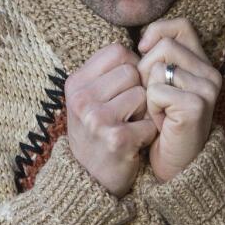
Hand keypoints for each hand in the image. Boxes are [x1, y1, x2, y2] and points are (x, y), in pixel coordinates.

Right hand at [65, 43, 158, 196]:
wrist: (88, 179)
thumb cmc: (95, 133)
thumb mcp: (88, 99)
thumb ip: (106, 73)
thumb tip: (142, 44)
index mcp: (75, 83)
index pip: (117, 51)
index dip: (131, 66)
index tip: (125, 87)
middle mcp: (82, 98)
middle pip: (133, 71)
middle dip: (139, 90)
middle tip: (129, 112)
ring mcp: (97, 119)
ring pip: (144, 94)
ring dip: (145, 112)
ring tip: (131, 126)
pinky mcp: (116, 139)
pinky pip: (149, 122)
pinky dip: (148, 134)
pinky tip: (135, 143)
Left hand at [136, 18, 221, 181]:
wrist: (175, 165)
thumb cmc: (162, 123)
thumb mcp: (159, 85)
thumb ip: (155, 59)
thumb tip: (138, 40)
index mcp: (203, 63)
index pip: (181, 26)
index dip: (157, 32)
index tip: (142, 51)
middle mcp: (210, 73)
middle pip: (163, 45)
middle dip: (145, 70)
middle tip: (154, 97)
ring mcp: (206, 88)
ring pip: (156, 67)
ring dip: (147, 91)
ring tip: (158, 110)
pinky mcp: (196, 105)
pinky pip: (156, 91)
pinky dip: (150, 108)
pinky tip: (161, 122)